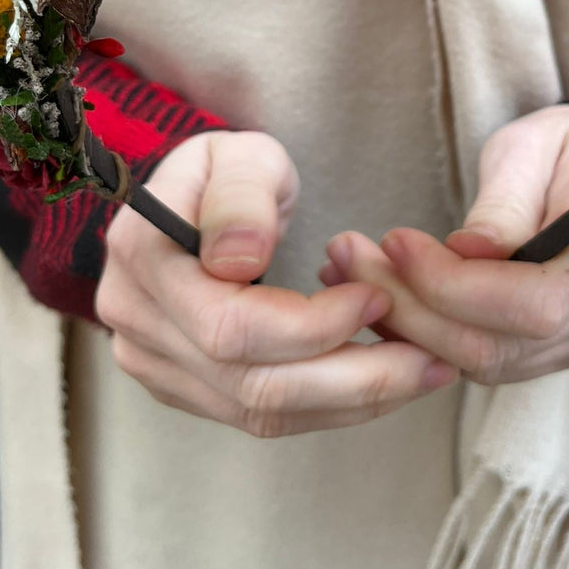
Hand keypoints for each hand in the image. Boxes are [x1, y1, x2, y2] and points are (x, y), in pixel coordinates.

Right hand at [96, 131, 457, 435]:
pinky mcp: (185, 386)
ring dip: (352, 401)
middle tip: (430, 360)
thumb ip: (240, 197)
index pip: (231, 326)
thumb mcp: (240, 155)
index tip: (378, 298)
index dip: (314, 326)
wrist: (198, 197)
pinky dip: (329, 404)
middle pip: (251, 384)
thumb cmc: (227, 170)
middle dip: (353, 379)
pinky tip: (381, 381)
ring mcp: (155, 362)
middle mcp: (137, 321)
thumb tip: (238, 259)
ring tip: (422, 374)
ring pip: (260, 412)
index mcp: (143, 257)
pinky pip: (259, 414)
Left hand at [318, 105, 568, 385]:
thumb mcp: (536, 144)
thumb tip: (467, 253)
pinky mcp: (565, 347)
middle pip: (502, 345)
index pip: (532, 301)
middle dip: (411, 309)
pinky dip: (431, 335)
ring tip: (350, 276)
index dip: (453, 285)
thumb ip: (505, 201)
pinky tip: (388, 298)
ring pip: (489, 362)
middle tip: (344, 260)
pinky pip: (492, 360)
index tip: (393, 242)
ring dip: (409, 326)